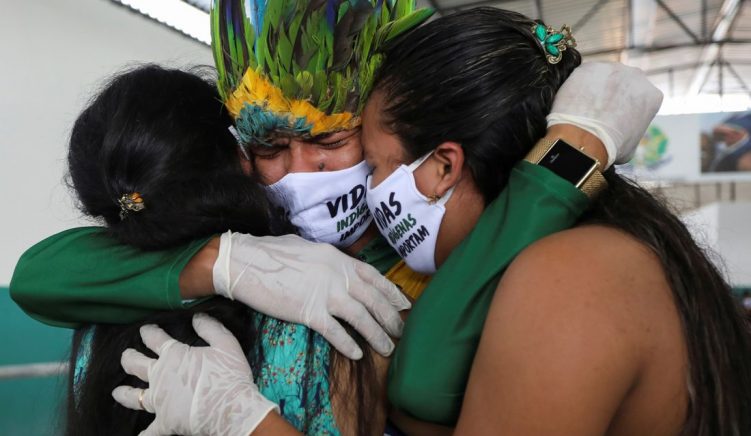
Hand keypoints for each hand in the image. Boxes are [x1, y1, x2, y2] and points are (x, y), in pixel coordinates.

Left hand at [112, 313, 276, 435]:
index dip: (149, 332)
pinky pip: (150, 432)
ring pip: (135, 397)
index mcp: (173, 355)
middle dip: (129, 358)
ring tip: (116, 392)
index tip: (145, 329)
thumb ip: (210, 329)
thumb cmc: (229, 375)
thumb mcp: (226, 344)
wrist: (231, 408)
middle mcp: (160, 377)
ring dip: (124, 393)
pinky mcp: (164, 422)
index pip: (155, 339)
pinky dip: (143, 435)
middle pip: (137, 365)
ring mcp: (159, 401)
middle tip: (126, 355)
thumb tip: (196, 317)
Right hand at [213, 231, 409, 359]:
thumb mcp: (307, 249)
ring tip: (387, 349)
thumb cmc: (270, 253)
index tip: (403, 304)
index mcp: (337, 258)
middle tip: (401, 332)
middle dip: (390, 317)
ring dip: (376, 335)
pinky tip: (357, 354)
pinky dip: (348, 344)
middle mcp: (337, 275)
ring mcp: (324, 293)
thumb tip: (337, 269)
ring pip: (361, 317)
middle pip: (373, 299)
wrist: (243, 262)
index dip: (390, 292)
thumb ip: (327, 260)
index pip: (373, 276)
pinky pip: (335, 332)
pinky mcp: (308, 312)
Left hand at [547, 62, 663, 167]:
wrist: (584, 138)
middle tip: (597, 110)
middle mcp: (636, 76)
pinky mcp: (588, 67)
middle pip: (623, 83)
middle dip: (612, 94)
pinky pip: (583, 75)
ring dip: (595, 87)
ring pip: (603, 76)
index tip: (613, 117)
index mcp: (652, 96)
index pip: (639, 98)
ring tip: (582, 106)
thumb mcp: (631, 146)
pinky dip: (578, 85)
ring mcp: (612, 69)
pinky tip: (572, 101)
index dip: (626, 108)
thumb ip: (631, 131)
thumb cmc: (609, 148)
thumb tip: (623, 135)